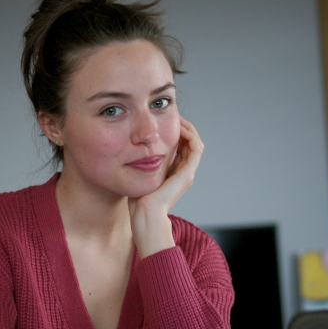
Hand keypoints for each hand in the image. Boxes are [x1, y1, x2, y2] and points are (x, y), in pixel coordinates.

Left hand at [128, 118, 203, 257]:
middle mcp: (183, 172)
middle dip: (181, 126)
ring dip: (187, 128)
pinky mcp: (187, 173)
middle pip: (189, 142)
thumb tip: (131, 148)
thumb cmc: (137, 199)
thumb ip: (140, 162)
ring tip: (176, 117)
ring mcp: (187, 173)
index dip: (174, 131)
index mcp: (173, 172)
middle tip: (170, 114)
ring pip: (195, 142)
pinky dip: (190, 135)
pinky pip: (196, 148)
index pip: (180, 146)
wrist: (144, 214)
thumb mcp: (139, 174)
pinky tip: (179, 126)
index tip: (163, 119)